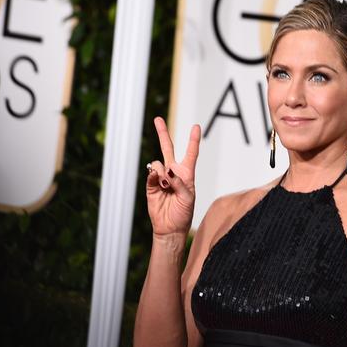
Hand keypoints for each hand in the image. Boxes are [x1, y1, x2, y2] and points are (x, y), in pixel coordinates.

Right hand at [146, 117, 200, 236]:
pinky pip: (151, 174)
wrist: (170, 227)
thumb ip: (179, 183)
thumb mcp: (188, 198)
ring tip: (166, 187)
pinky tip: (158, 182)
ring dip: (162, 172)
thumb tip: (168, 171)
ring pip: (158, 163)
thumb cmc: (183, 213)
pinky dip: (153, 175)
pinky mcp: (151, 184)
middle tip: (157, 119)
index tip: (196, 126)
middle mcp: (174, 172)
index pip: (191, 154)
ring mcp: (161, 178)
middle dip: (162, 133)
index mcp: (187, 174)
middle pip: (168, 148)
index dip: (193, 140)